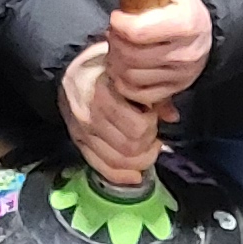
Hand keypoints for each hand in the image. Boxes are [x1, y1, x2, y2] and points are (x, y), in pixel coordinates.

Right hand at [58, 44, 163, 183]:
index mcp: (104, 94)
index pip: (137, 128)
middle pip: (130, 148)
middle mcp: (90, 116)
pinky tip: (135, 174)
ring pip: (118, 161)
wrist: (70, 68)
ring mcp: (82, 132)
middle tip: (152, 134)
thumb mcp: (130, 72)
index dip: (151, 125)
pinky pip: (101, 168)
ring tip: (144, 147)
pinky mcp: (78, 142)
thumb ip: (153, 94)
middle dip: (148, 144)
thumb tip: (172, 117)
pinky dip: (121, 176)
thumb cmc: (104, 67)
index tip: (152, 115)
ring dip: (138, 160)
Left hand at [95, 0, 211, 107]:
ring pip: (130, 76)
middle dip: (115, 42)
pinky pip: (137, 93)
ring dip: (117, 61)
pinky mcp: (174, 90)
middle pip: (130, 55)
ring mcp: (181, 75)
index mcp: (186, 22)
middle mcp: (186, 52)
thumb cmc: (178, 1)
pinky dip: (124, 82)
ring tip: (120, 47)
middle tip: (116, 32)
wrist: (206, 29)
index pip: (137, 32)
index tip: (117, 16)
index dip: (118, 24)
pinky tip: (126, 66)